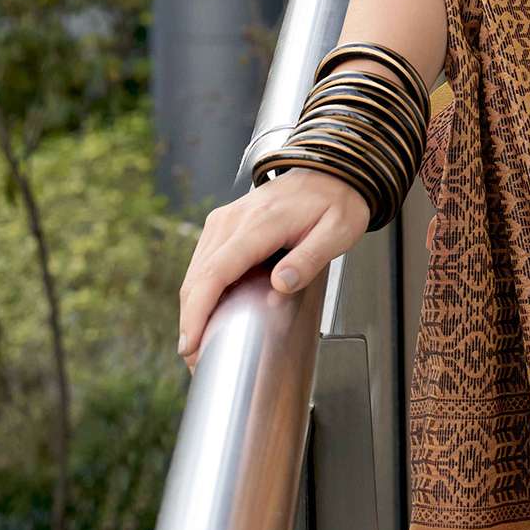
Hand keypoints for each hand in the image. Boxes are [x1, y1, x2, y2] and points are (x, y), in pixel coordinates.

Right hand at [176, 168, 370, 374]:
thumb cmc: (338, 202)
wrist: (332, 171)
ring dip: (192, 307)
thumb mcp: (338, 232)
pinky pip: (203, 261)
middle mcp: (233, 219)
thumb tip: (280, 285)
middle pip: (198, 276)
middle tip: (195, 358)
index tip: (191, 341)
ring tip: (200, 342)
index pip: (216, 272)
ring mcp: (225, 220)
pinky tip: (206, 312)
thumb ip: (309, 259)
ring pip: (195, 270)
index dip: (198, 310)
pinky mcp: (224, 224)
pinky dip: (199, 290)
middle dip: (191, 319)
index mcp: (260, 223)